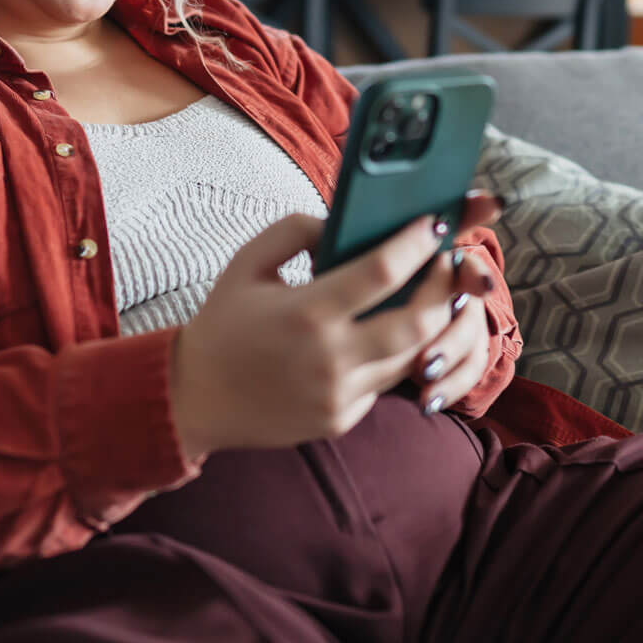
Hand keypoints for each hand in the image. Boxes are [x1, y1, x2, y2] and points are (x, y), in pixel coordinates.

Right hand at [169, 191, 500, 455]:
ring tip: (433, 295)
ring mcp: (339, 395)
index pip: (382, 272)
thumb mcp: (246, 263)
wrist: (194, 398)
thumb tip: (340, 222)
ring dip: (431, 324)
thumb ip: (294, 230)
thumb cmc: (221, 324)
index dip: (417, 245)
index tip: (434, 224)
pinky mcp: (341, 420)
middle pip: (418, 322)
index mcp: (306, 313)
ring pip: (412, 358)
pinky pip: (385, 384)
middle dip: (444, 288)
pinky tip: (390, 334)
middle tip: (449, 263)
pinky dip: (395, 357)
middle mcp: (330, 358)